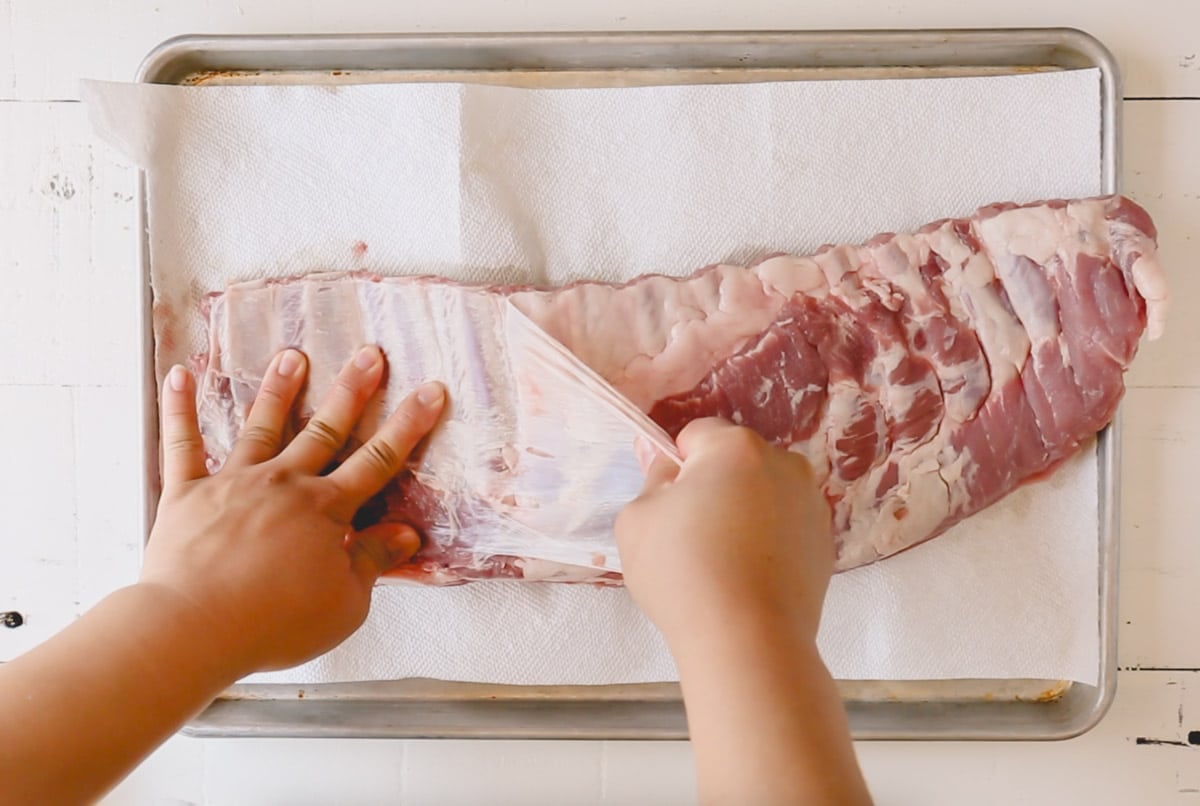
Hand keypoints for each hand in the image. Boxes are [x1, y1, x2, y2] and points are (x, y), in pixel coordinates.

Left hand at [139, 346, 445, 675]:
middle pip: (326, 430)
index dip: (408, 425)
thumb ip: (374, 560)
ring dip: (280, 389)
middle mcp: (283, 484)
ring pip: (263, 426)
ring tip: (292, 356)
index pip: (378, 460)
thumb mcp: (345, 603)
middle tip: (370, 355)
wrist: (194, 627)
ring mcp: (234, 482)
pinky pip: (183, 444)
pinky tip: (181, 375)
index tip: (429, 392)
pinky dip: (180, 408)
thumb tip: (406, 534)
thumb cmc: (273, 623)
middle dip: (352, 390)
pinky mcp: (187, 493)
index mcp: (326, 510)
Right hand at [615, 418, 832, 655]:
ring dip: (744, 511)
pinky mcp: (825, 542)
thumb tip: (662, 459)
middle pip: (735, 462)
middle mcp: (784, 463)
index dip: (676, 468)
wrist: (748, 640)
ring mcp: (811, 503)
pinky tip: (749, 577)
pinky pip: (786, 526)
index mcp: (736, 446)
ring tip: (723, 561)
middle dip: (714, 486)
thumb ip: (651, 477)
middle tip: (691, 535)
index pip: (696, 435)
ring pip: (764, 494)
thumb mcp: (638, 520)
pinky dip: (769, 541)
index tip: (668, 505)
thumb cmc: (683, 573)